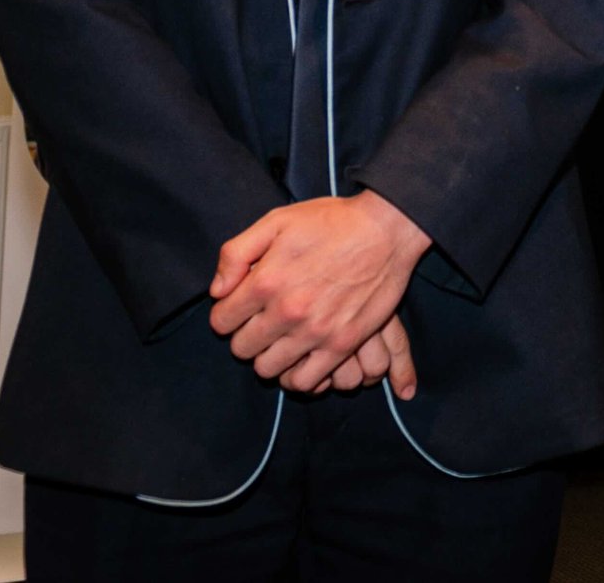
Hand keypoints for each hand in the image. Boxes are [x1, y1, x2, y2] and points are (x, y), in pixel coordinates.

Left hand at [207, 191, 431, 392]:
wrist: (386, 229)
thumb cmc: (331, 222)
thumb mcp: (276, 220)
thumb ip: (236, 253)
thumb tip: (217, 291)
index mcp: (265, 281)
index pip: (221, 321)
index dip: (227, 314)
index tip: (241, 308)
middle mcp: (286, 311)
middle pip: (242, 349)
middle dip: (246, 336)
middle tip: (262, 322)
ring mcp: (315, 331)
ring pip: (268, 369)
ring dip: (269, 357)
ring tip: (281, 340)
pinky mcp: (342, 344)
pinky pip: (305, 381)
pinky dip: (297, 376)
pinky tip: (301, 358)